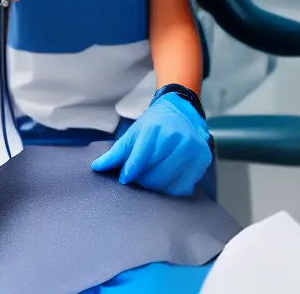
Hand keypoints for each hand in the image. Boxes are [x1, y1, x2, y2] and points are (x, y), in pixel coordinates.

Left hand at [91, 93, 212, 196]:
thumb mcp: (133, 133)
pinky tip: (168, 180)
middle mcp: (177, 138)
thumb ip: (116, 152)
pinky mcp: (203, 159)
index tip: (125, 178)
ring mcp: (193, 149)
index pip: (139, 161)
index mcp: (156, 130)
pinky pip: (184, 185)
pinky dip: (173, 188)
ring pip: (169, 182)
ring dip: (157, 186)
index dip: (130, 173)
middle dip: (143, 180)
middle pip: (154, 175)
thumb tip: (97, 167)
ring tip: (153, 178)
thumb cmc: (155, 125)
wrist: (182, 112)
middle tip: (140, 177)